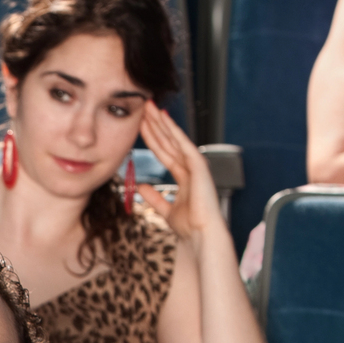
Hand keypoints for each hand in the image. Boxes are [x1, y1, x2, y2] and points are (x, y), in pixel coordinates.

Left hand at [133, 101, 225, 244]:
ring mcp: (196, 167)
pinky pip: (185, 145)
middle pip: (169, 142)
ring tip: (150, 107)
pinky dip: (175, 132)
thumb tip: (141, 187)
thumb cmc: (190, 227)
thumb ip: (155, 198)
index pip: (165, 153)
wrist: (202, 235)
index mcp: (185, 178)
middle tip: (144, 107)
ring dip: (163, 124)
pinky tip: (164, 119)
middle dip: (156, 125)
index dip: (153, 138)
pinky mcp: (200, 167)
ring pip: (175, 140)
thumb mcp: (166, 210)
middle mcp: (191, 169)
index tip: (141, 124)